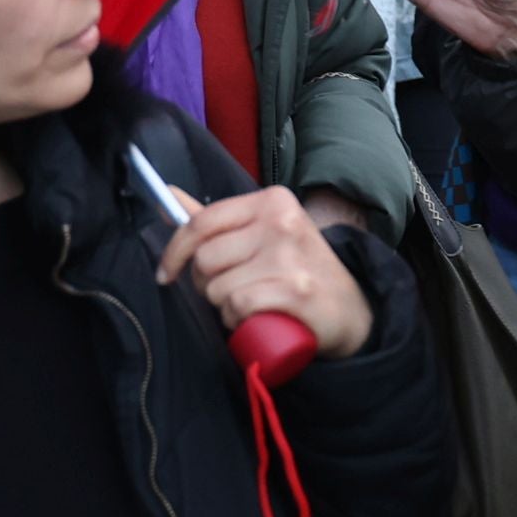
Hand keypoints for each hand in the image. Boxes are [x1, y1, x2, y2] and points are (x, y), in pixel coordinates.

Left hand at [158, 186, 372, 362]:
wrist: (350, 310)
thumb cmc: (297, 270)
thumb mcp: (262, 234)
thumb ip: (217, 217)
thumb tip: (168, 195)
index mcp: (271, 202)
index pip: (203, 221)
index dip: (175, 251)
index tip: (167, 273)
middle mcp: (282, 223)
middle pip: (205, 258)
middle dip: (205, 283)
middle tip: (228, 291)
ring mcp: (290, 256)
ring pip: (218, 287)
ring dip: (222, 307)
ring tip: (247, 306)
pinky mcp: (296, 290)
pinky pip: (237, 305)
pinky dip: (235, 320)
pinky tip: (251, 319)